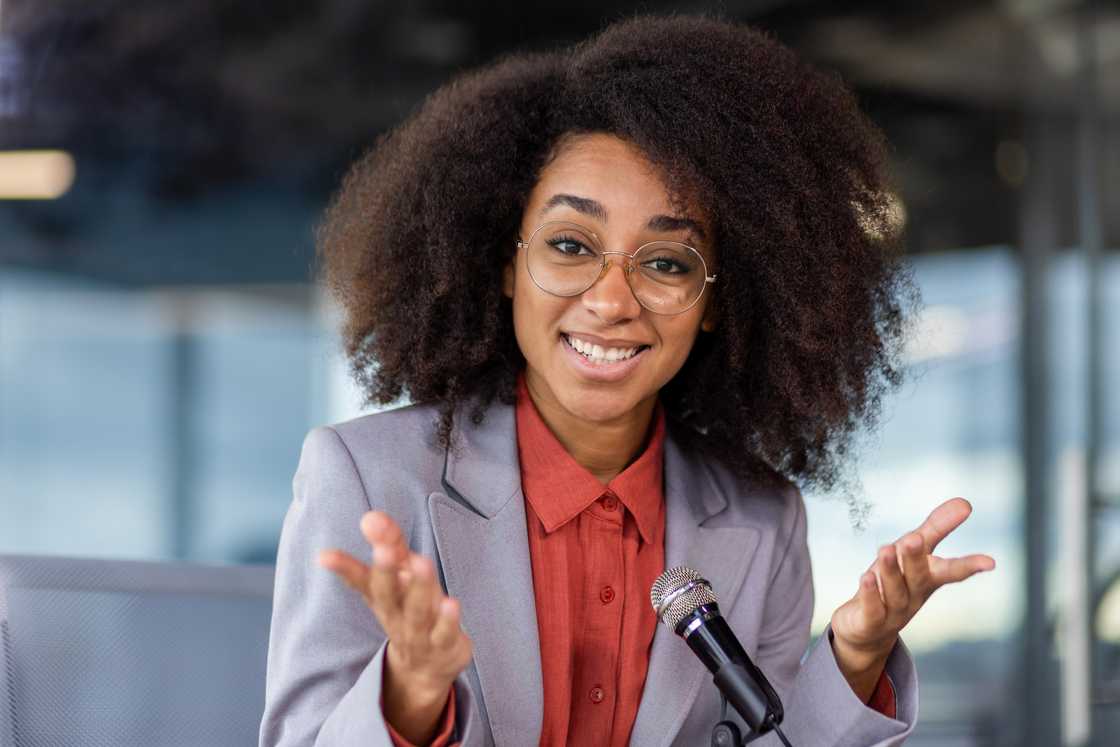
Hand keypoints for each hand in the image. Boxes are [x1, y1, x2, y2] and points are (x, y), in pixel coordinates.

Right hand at [319, 511, 472, 743]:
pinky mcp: (445, 646)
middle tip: (383, 550)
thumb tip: (371, 516)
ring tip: (422, 562)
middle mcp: (396, 617)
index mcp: (382, 598)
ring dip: (420, 588)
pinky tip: (452, 603)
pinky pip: (445, 634)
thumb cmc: (409, 611)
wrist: (424, 671)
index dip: (345, 568)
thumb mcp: (400, 578)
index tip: (325, 555)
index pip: (362, 581)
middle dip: (385, 573)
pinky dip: (448, 620)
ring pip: (417, 613)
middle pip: (387, 596)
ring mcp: (420, 634)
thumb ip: (390, 545)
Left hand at [830, 497, 994, 701]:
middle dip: (916, 559)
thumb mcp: (915, 554)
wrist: (867, 630)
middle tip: (914, 539)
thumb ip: (937, 528)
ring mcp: (892, 611)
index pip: (950, 571)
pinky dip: (869, 593)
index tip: (990, 562)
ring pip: (893, 590)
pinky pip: (871, 608)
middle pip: (917, 577)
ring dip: (890, 570)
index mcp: (927, 579)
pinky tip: (866, 577)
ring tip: (885, 549)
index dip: (968, 566)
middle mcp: (913, 595)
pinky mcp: (869, 621)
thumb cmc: (896, 583)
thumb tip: (965, 502)